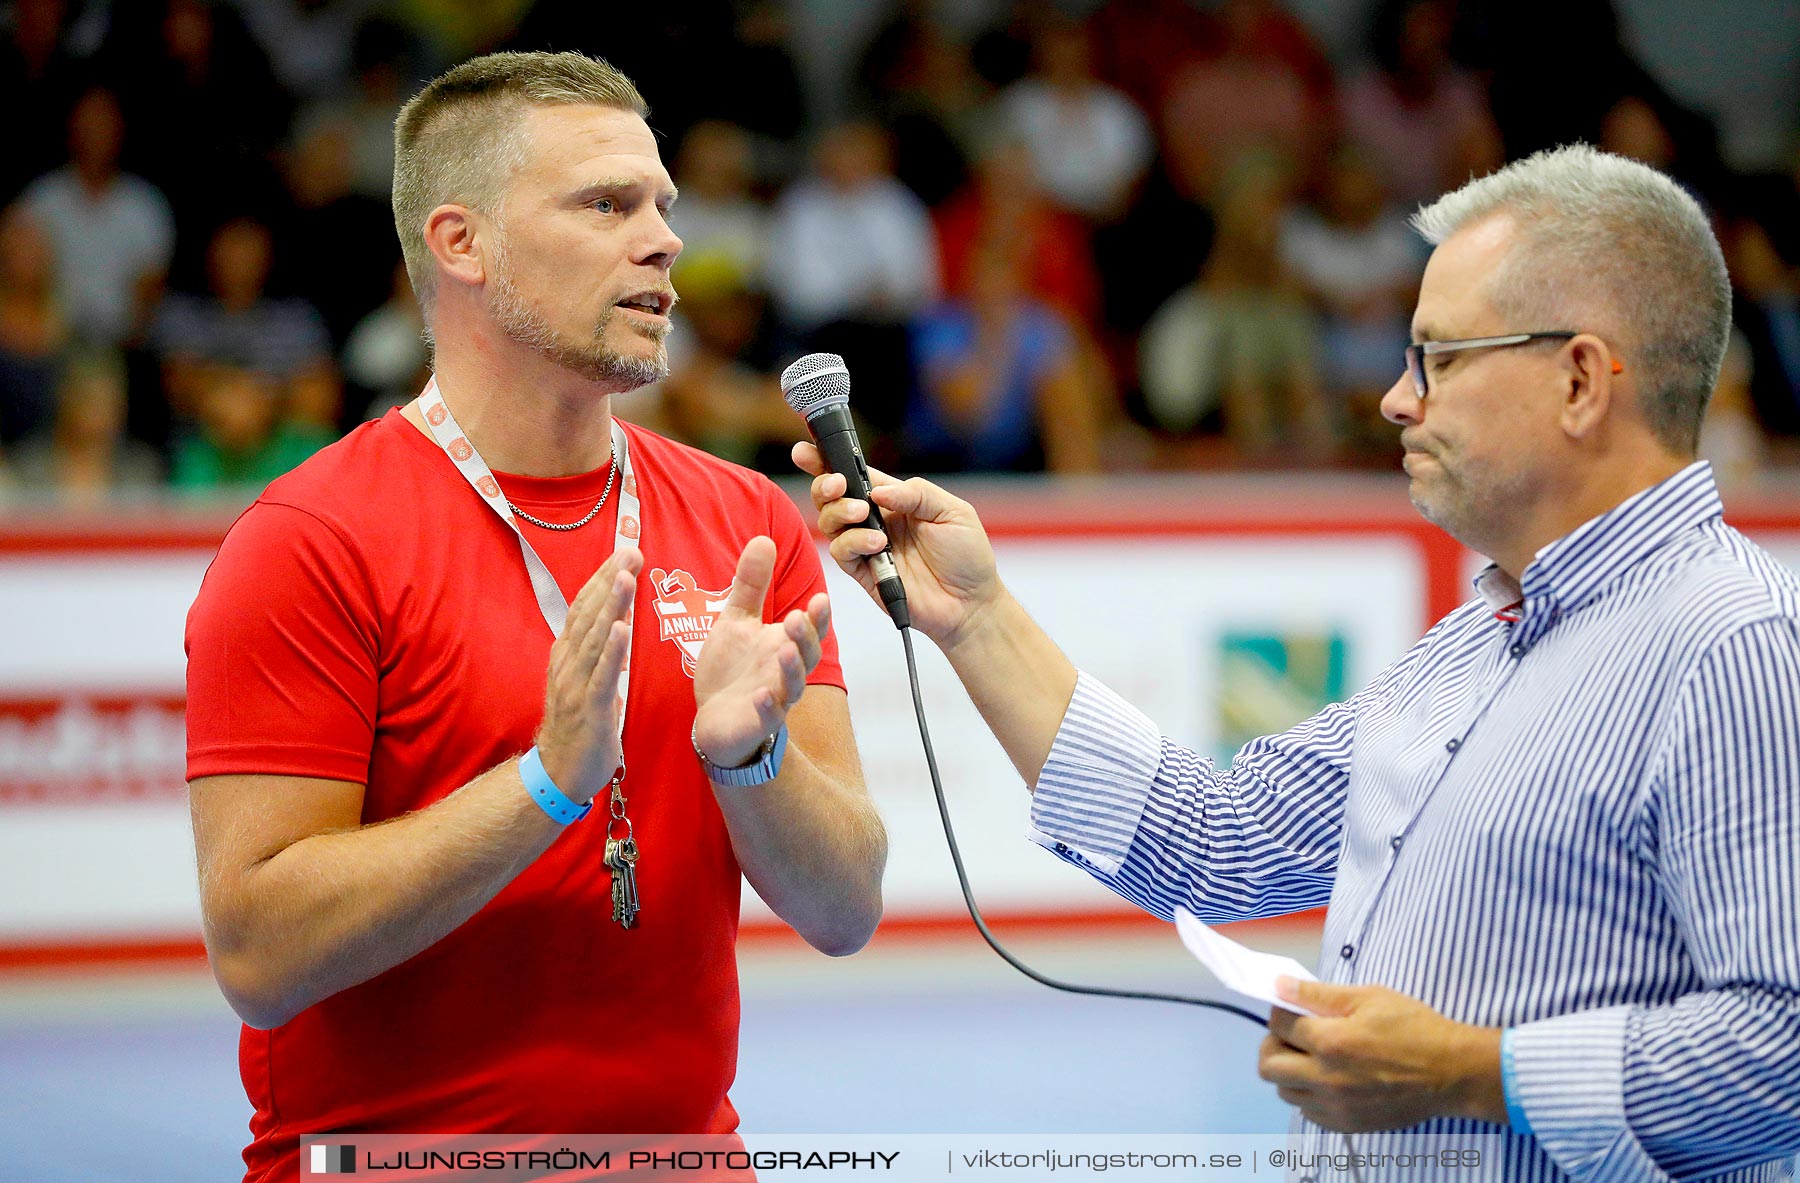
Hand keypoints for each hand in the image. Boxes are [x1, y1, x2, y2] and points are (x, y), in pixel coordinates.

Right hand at [533, 546, 642, 803]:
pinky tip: (624, 629)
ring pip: (595, 639)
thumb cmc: (578, 725)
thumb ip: (594, 650)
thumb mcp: (583, 679)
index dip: (602, 579)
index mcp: (567, 654)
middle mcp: (568, 663)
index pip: (584, 608)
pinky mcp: (589, 709)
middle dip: (610, 581)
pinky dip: (612, 651)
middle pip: (589, 615)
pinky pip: (601, 676)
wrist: (559, 772)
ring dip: (611, 606)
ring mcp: (576, 685)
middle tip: (630, 552)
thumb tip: (611, 619)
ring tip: (626, 577)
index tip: (623, 552)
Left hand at [692, 536, 830, 767]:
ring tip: (785, 650)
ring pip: (793, 685)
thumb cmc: (732, 668)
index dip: (818, 616)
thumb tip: (764, 538)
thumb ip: (751, 583)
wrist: (716, 717)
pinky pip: (767, 717)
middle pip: (808, 655)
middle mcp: (786, 672)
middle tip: (798, 618)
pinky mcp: (756, 722)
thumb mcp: (737, 619)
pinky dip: (768, 708)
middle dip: (806, 638)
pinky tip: (762, 696)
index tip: (820, 598)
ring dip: (792, 669)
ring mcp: (775, 698)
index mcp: (785, 645)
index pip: (810, 629)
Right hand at [792, 440, 1001, 650]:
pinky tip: (876, 543)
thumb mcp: (952, 512)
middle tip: (838, 484)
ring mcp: (867, 546)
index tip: (804, 451)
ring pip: (829, 521)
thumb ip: (916, 494)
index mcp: (894, 499)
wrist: (971, 603)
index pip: (856, 475)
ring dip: (839, 511)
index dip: (827, 461)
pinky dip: (852, 542)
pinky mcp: (864, 573)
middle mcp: (875, 520)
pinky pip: (841, 552)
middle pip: (832, 496)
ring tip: (863, 512)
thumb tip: (877, 490)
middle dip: (824, 484)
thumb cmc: (967, 556)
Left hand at [1257, 977, 1506, 1131]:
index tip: (1293, 1009)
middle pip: (1268, 1065)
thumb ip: (1318, 994)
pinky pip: (1307, 1111)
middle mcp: (1326, 1079)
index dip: (1281, 1011)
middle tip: (1294, 1035)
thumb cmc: (1414, 1028)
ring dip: (1290, 1071)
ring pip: (1284, 1091)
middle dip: (1274, 1044)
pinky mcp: (1347, 1124)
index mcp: (1330, 1042)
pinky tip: (1329, 1079)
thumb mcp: (1368, 997)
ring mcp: (1335, 1106)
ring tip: (1313, 1057)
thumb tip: (1279, 985)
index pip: (1278, 1024)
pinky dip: (1309, 1094)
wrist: (1452, 1072)